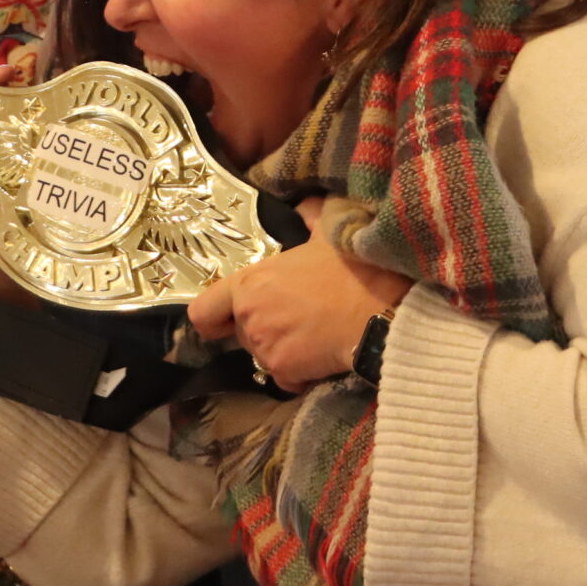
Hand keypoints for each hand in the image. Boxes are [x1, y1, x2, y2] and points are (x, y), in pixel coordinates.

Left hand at [187, 200, 411, 391]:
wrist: (383, 310)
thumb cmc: (354, 268)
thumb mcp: (329, 233)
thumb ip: (309, 218)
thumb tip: (307, 206)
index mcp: (251, 283)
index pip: (203, 311)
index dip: (213, 318)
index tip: (224, 320)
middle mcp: (249, 317)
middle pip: (241, 333)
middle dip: (263, 329)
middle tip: (295, 318)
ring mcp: (265, 347)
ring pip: (263, 356)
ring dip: (282, 351)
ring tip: (314, 335)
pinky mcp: (286, 371)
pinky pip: (285, 378)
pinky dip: (300, 373)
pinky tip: (322, 355)